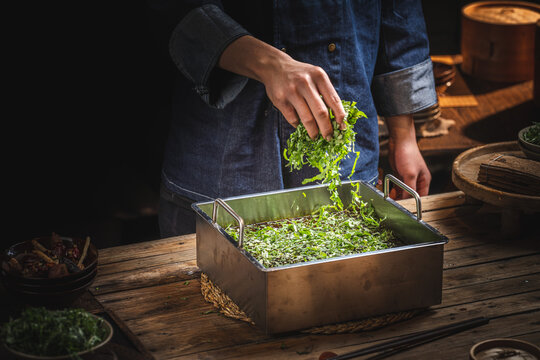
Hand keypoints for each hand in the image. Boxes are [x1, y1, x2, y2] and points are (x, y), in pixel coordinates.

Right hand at [218, 36, 345, 139]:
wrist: (275, 67)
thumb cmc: (301, 75)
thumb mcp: (315, 76)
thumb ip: (325, 93)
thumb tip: (336, 118)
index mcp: (319, 76)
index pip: (333, 99)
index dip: (339, 115)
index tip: (342, 126)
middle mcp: (306, 83)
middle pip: (321, 112)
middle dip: (326, 128)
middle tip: (329, 137)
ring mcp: (292, 92)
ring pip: (307, 118)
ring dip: (313, 131)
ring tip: (315, 136)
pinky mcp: (281, 100)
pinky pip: (293, 119)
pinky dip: (298, 124)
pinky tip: (299, 124)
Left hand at [385, 115, 430, 198]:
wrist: (399, 141)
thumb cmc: (408, 154)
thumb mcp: (410, 174)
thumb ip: (409, 188)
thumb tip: (406, 200)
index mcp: (424, 180)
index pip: (421, 197)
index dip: (414, 203)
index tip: (406, 209)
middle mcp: (417, 180)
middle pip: (411, 195)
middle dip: (404, 199)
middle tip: (395, 204)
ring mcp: (408, 177)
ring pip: (403, 191)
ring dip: (398, 195)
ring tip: (391, 198)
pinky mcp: (400, 174)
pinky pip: (397, 186)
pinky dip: (394, 190)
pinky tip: (389, 192)